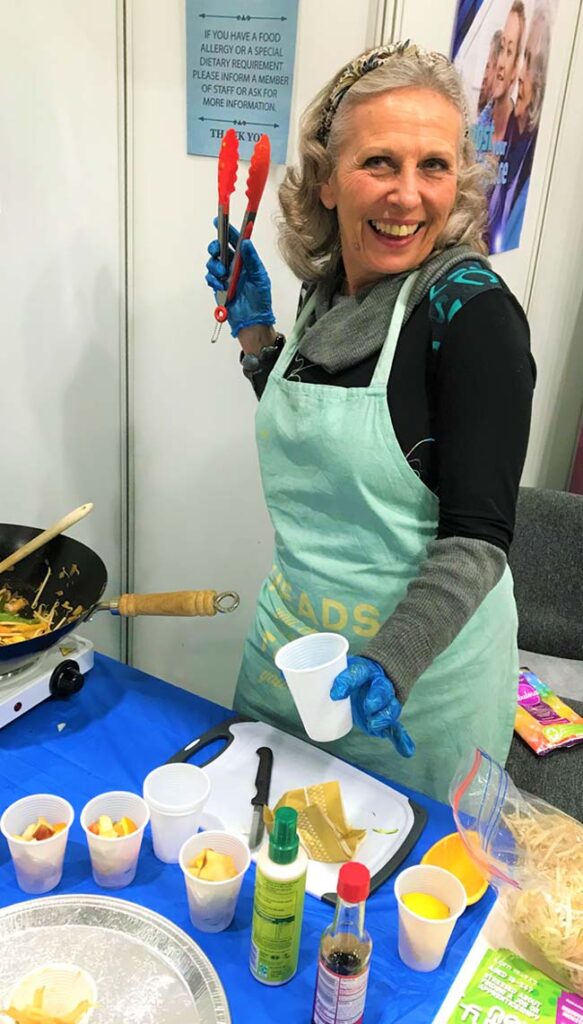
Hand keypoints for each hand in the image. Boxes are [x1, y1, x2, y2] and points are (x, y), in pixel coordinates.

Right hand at [205, 222, 274, 336]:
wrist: (252, 321)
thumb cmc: (260, 301)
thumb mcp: (260, 278)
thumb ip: (252, 260)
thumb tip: (246, 243)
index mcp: (246, 262)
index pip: (236, 242)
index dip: (228, 231)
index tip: (219, 222)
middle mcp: (235, 267)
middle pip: (220, 250)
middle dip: (216, 248)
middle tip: (217, 252)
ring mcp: (226, 276)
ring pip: (213, 262)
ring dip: (215, 265)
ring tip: (222, 275)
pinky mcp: (219, 286)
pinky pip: (210, 277)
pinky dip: (212, 279)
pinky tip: (219, 284)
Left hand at [330, 656, 415, 757]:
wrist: (378, 672)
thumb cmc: (354, 674)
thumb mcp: (340, 669)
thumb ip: (322, 676)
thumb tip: (291, 677)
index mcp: (365, 670)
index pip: (357, 672)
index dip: (347, 681)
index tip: (334, 693)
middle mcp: (379, 684)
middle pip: (381, 690)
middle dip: (375, 700)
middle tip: (366, 707)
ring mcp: (385, 700)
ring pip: (390, 708)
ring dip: (384, 717)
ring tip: (374, 726)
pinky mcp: (386, 716)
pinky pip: (397, 727)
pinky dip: (401, 739)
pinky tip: (406, 751)